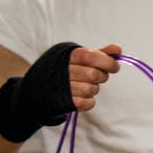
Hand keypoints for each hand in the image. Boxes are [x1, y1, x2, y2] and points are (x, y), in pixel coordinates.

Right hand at [0, 41, 120, 142]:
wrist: (33, 92)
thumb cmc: (61, 71)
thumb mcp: (77, 58)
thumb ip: (99, 54)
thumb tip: (118, 50)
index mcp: (65, 55)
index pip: (91, 56)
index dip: (107, 62)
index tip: (114, 67)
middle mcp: (61, 70)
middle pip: (94, 74)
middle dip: (101, 77)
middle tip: (96, 77)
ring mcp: (60, 87)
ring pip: (91, 89)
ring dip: (93, 89)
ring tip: (85, 86)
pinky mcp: (62, 103)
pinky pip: (87, 103)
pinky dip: (89, 101)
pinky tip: (82, 97)